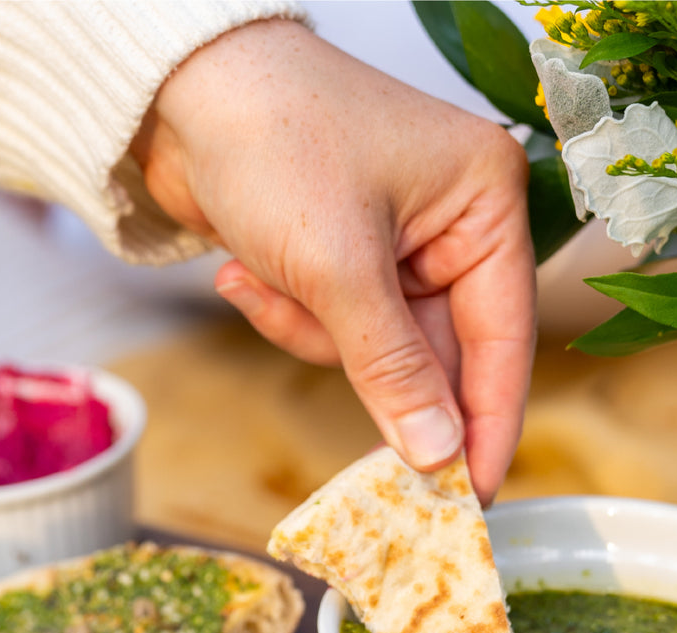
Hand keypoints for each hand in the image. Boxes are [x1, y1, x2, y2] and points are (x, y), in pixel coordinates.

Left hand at [132, 19, 535, 503]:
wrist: (172, 87)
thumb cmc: (271, 140)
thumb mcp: (338, 268)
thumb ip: (393, 369)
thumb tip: (436, 454)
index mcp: (484, 203)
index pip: (503, 339)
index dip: (487, 426)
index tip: (474, 501)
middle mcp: (452, 224)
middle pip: (440, 353)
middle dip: (382, 384)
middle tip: (374, 472)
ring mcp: (398, 241)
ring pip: (378, 350)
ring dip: (313, 336)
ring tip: (261, 283)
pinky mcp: (344, 256)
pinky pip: (334, 328)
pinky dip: (287, 315)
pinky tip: (241, 272)